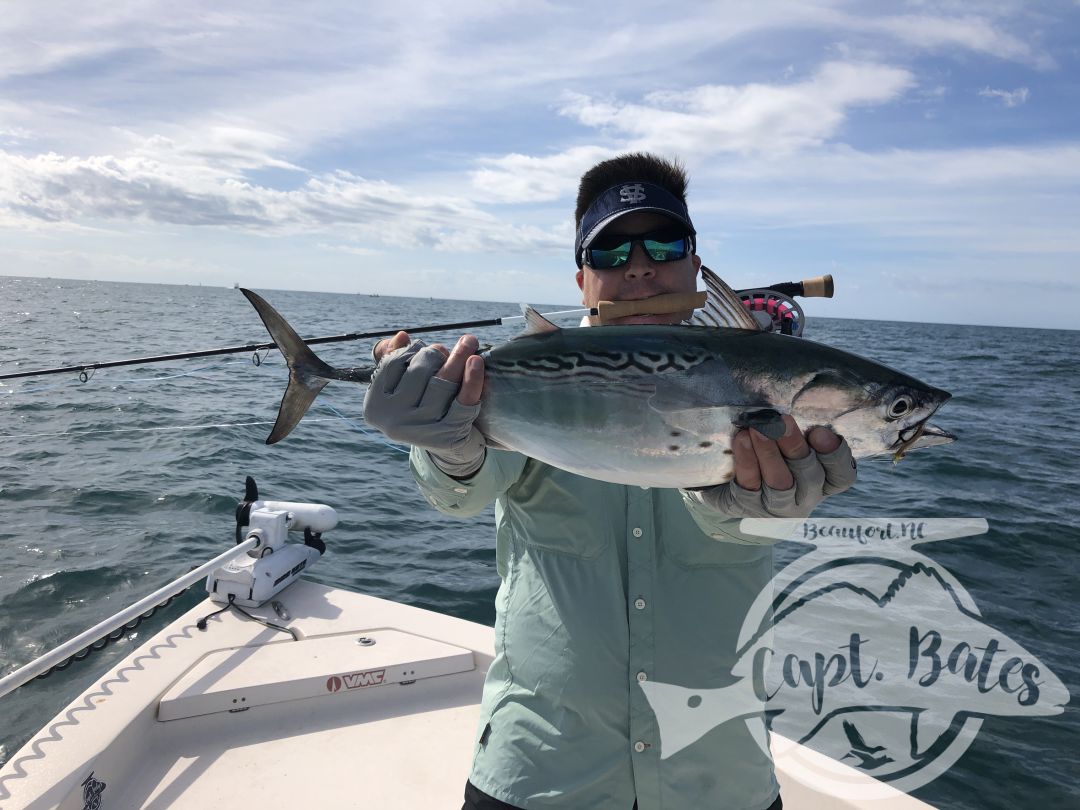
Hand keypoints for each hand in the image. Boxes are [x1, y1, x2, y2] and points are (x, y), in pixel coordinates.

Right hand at [364, 331, 486, 475]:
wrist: (449, 450)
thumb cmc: (423, 407)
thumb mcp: (401, 384)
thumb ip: (392, 357)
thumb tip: (401, 337)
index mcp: (375, 405)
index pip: (394, 362)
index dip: (414, 349)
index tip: (425, 348)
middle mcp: (393, 420)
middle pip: (419, 370)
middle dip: (436, 354)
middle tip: (449, 349)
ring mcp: (421, 429)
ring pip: (442, 382)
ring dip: (458, 357)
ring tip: (470, 341)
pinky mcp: (449, 435)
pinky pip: (463, 400)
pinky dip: (472, 379)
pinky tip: (476, 361)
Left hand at [693, 415, 856, 517]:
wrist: (734, 484)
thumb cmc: (772, 450)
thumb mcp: (790, 438)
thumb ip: (800, 424)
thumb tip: (801, 388)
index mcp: (825, 478)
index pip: (842, 473)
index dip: (834, 454)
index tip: (820, 431)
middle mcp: (806, 494)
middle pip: (809, 474)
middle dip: (794, 446)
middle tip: (781, 421)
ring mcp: (779, 505)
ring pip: (780, 482)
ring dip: (769, 453)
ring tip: (756, 429)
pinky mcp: (750, 507)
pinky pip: (749, 485)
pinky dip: (746, 461)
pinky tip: (742, 440)